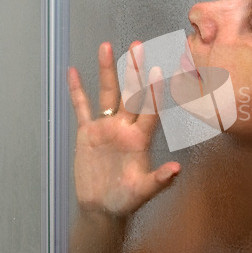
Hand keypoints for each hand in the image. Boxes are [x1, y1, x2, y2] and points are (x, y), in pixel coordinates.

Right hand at [68, 41, 179, 216]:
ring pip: (107, 94)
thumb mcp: (142, 192)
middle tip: (138, 46)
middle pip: (130, 94)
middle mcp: (125, 127)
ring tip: (107, 47)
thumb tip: (177, 170)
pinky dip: (77, 91)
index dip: (153, 91)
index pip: (149, 110)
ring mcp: (106, 127)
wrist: (103, 206)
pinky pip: (81, 108)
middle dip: (134, 71)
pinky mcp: (88, 132)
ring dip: (107, 71)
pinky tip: (73, 72)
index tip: (158, 69)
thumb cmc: (126, 200)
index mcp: (140, 139)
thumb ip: (159, 181)